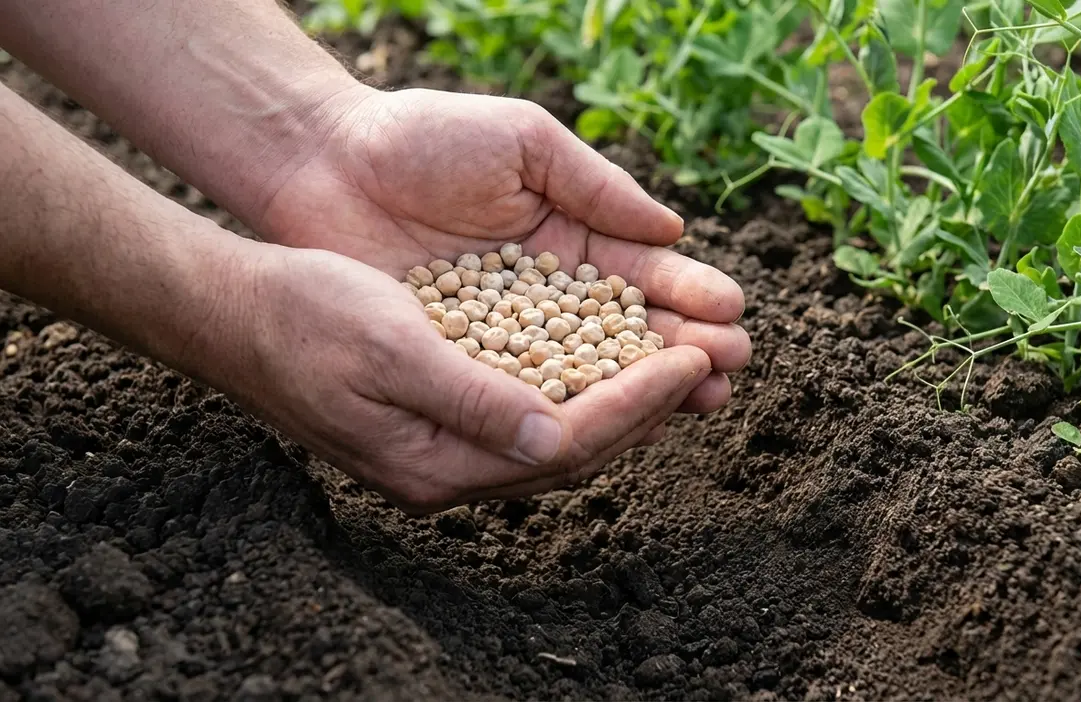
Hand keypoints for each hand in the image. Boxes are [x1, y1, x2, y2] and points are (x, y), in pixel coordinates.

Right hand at [229, 243, 716, 513]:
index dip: (634, 402)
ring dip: (625, 403)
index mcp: (434, 463)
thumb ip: (472, 398)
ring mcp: (445, 448)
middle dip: (648, 410)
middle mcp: (447, 469)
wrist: (237, 312)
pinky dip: (583, 387)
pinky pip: (534, 413)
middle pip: (574, 450)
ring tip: (683, 366)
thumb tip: (553, 438)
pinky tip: (614, 359)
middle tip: (711, 367)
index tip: (690, 361)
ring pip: (560, 435)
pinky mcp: (444, 418)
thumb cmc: (305, 318)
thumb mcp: (390, 347)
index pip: (563, 443)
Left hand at [254, 87, 750, 413]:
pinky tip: (612, 426)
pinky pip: (522, 395)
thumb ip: (595, 185)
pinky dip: (567, 411)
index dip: (690, 295)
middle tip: (731, 370)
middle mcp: (549, 294)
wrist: (324, 162)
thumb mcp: (523, 141)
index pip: (645, 276)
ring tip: (697, 401)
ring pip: (587, 373)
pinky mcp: (462, 364)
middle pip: (629, 333)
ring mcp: (507, 335)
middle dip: (684, 350)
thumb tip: (674, 231)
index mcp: (573, 237)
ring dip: (643, 390)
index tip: (733, 314)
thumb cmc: (423, 137)